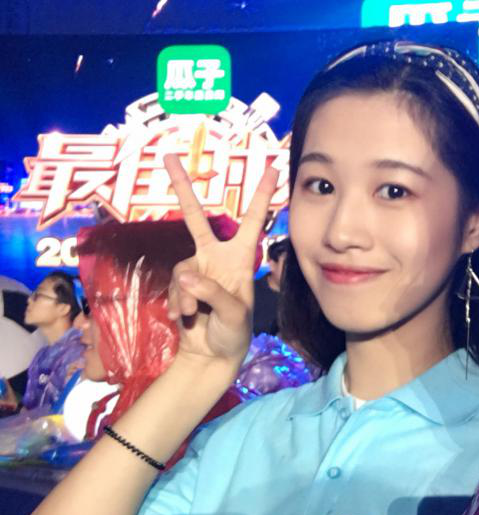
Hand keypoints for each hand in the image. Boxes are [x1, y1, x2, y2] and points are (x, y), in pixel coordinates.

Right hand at [165, 153, 278, 365]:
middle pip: (196, 217)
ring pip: (181, 269)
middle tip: (169, 157)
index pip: (252, 221)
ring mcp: (196, 271)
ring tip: (193, 316)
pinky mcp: (181, 286)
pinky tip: (183, 320)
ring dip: (185, 295)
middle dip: (182, 187)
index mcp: (240, 259)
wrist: (212, 357)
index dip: (261, 195)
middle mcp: (217, 258)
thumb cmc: (235, 334)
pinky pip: (173, 287)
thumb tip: (188, 277)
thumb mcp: (234, 315)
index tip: (272, 167)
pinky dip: (177, 304)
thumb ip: (213, 294)